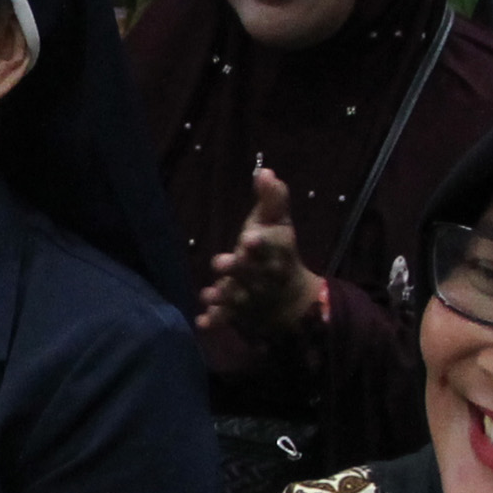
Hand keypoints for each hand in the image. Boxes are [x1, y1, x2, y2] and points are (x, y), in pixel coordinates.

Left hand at [194, 168, 323, 339]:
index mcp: (275, 251)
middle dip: (237, 268)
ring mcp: (250, 296)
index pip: (270, 245)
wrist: (290, 300)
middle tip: (221, 262)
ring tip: (209, 293)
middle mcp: (263, 275)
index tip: (249, 239)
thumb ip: (272, 200)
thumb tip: (265, 170)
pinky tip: (202, 322)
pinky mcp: (238, 314)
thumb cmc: (277, 254)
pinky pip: (226, 319)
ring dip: (223, 295)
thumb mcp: (279, 225)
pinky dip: (215, 321)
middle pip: (250, 272)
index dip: (261, 242)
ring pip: (236, 297)